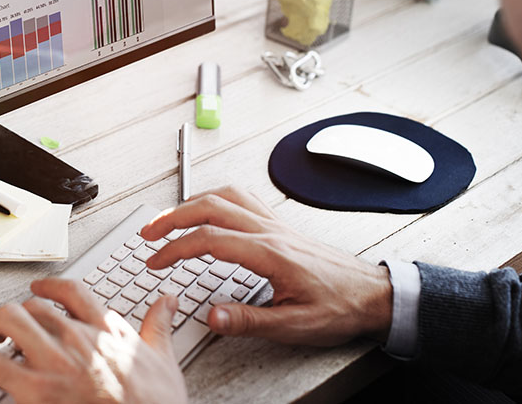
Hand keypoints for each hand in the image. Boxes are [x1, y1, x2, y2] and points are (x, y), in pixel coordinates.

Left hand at [0, 277, 187, 403]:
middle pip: (34, 306)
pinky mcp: (35, 390)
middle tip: (9, 325)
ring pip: (11, 320)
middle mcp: (77, 338)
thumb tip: (167, 301)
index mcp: (106, 329)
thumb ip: (159, 326)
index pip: (71, 291)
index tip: (39, 289)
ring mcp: (54, 362)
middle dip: (17, 313)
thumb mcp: (164, 361)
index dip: (49, 286)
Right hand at [139, 186, 391, 346]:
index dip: (175, 249)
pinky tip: (209, 207)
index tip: (156, 261)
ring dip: (191, 202)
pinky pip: (242, 197)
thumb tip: (211, 316)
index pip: (209, 239)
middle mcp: (269, 231)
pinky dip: (216, 197)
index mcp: (269, 253)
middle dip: (172, 217)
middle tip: (149, 232)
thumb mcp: (295, 325)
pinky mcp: (280, 225)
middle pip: (210, 207)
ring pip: (225, 196)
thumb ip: (249, 320)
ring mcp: (275, 223)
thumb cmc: (339, 308)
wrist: (372, 294)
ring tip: (169, 218)